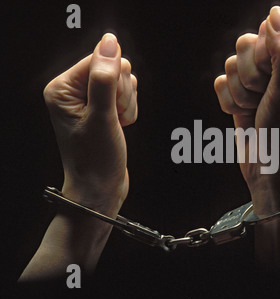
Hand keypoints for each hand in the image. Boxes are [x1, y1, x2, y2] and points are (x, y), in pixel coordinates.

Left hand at [43, 33, 137, 217]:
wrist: (101, 187)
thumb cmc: (95, 159)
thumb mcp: (102, 117)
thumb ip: (105, 78)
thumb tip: (110, 43)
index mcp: (63, 88)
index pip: (100, 60)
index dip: (114, 82)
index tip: (111, 107)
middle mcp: (74, 91)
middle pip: (114, 68)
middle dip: (122, 95)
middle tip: (112, 117)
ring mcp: (90, 99)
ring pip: (124, 81)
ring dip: (127, 104)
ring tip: (115, 124)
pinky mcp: (103, 107)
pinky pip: (127, 94)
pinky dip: (129, 110)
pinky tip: (119, 125)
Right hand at [214, 7, 279, 216]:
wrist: (270, 171)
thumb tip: (274, 13)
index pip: (269, 33)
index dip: (262, 55)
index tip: (271, 80)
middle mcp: (278, 69)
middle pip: (244, 45)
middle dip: (249, 76)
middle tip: (263, 97)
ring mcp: (258, 83)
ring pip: (229, 65)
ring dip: (240, 93)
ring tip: (255, 111)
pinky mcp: (241, 96)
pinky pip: (221, 83)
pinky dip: (229, 102)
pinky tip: (243, 116)